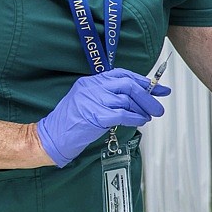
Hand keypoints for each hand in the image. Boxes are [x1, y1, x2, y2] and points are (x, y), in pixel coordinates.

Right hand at [36, 68, 170, 166]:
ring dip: (142, 110)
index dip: (143, 81)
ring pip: (127, 100)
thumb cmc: (73, 122)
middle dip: (148, 96)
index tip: (159, 88)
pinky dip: (135, 118)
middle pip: (128, 85)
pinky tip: (140, 121)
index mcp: (92, 81)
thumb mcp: (91, 101)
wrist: (52, 136)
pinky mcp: (95, 115)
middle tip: (158, 107)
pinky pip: (122, 114)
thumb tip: (140, 97)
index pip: (123, 75)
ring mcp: (92, 100)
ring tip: (147, 117)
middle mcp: (92, 87)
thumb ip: (111, 95)